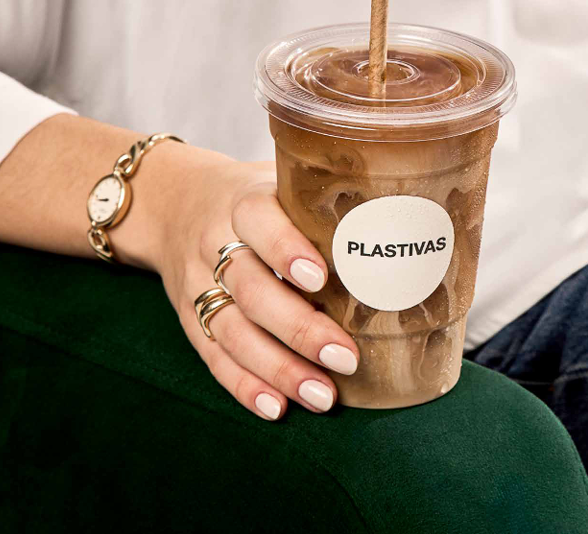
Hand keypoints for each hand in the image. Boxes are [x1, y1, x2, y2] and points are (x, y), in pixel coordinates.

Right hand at [152, 155, 359, 420]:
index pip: (259, 222)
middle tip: (346, 357)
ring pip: (232, 331)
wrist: (177, 204)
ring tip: (322, 395)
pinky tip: (277, 407)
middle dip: (299, 328)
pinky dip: (244, 385)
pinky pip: (212, 356)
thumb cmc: (256, 198)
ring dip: (278, 369)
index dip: (287, 250)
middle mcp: (214, 243)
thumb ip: (325, 201)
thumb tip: (409, 224)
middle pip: (251, 289)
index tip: (322, 278)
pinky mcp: (189, 317)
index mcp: (242, 202)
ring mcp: (197, 284)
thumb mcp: (280, 181)